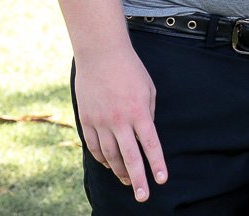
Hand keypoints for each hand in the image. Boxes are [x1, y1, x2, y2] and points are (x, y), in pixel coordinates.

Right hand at [74, 45, 168, 200]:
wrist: (101, 53)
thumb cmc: (129, 69)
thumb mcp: (148, 89)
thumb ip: (147, 114)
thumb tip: (144, 135)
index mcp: (139, 112)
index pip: (151, 145)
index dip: (157, 164)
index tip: (161, 180)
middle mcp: (119, 120)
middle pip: (129, 157)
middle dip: (137, 179)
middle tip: (143, 196)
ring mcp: (100, 121)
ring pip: (110, 155)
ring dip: (119, 171)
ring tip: (127, 181)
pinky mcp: (86, 119)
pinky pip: (93, 146)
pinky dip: (101, 158)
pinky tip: (108, 164)